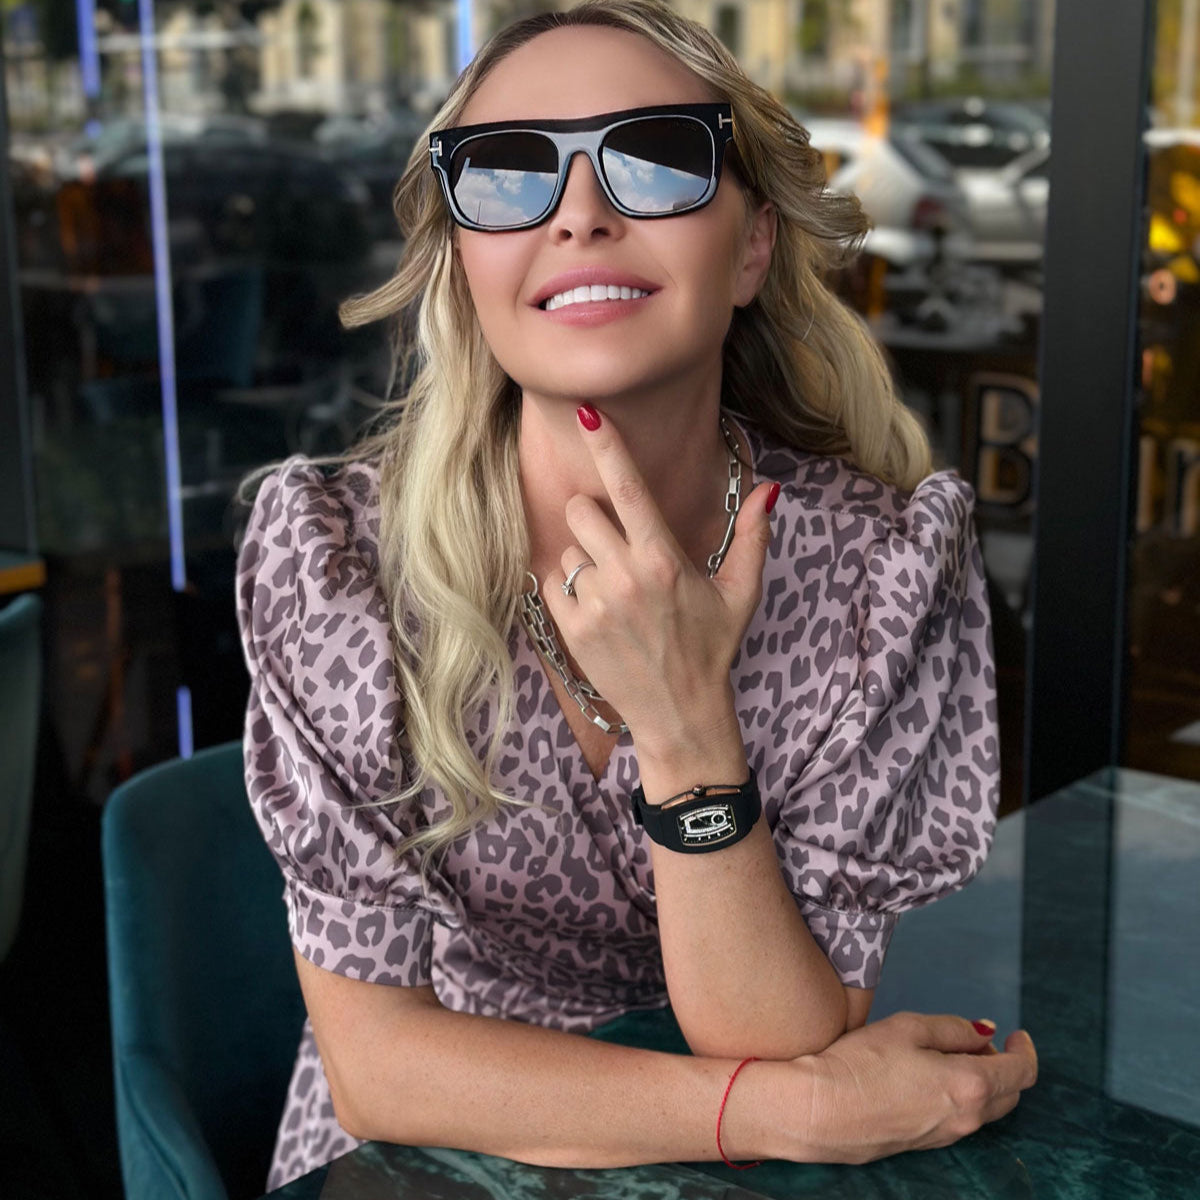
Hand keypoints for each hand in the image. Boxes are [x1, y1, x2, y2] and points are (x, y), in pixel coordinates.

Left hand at [540, 405, 778, 754]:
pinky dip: (568, 591)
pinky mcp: (570, 628)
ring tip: (614, 595)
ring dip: (584, 562)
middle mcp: (625, 576)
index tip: (587, 414)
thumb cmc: (710, 650)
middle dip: (593, 519)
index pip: (628, 488)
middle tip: (616, 547)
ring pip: (567, 550)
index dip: (607, 447)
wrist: (679, 715)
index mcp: (664, 560)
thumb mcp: (740, 593)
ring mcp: (594, 604)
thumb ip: (753, 537)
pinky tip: (597, 613)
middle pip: (582, 511)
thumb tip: (769, 487)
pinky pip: (551, 583)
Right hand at [782, 1012, 1036, 1163]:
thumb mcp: (908, 1028)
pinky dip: (961, 1097)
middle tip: (980, 1042)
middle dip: (1003, 1066)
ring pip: (985, 1110)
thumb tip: (984, 1033)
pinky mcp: (925, 1144)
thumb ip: (953, 1029)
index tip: (1017, 1033)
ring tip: (952, 1056)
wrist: (820, 1110)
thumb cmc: (861, 1062)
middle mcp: (967, 1118)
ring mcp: (946, 1136)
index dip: (1025, 1049)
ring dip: (982, 1082)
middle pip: (1009, 1095)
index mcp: (970, 1085)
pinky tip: (931, 1079)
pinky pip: (960, 1120)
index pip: (1021, 1073)